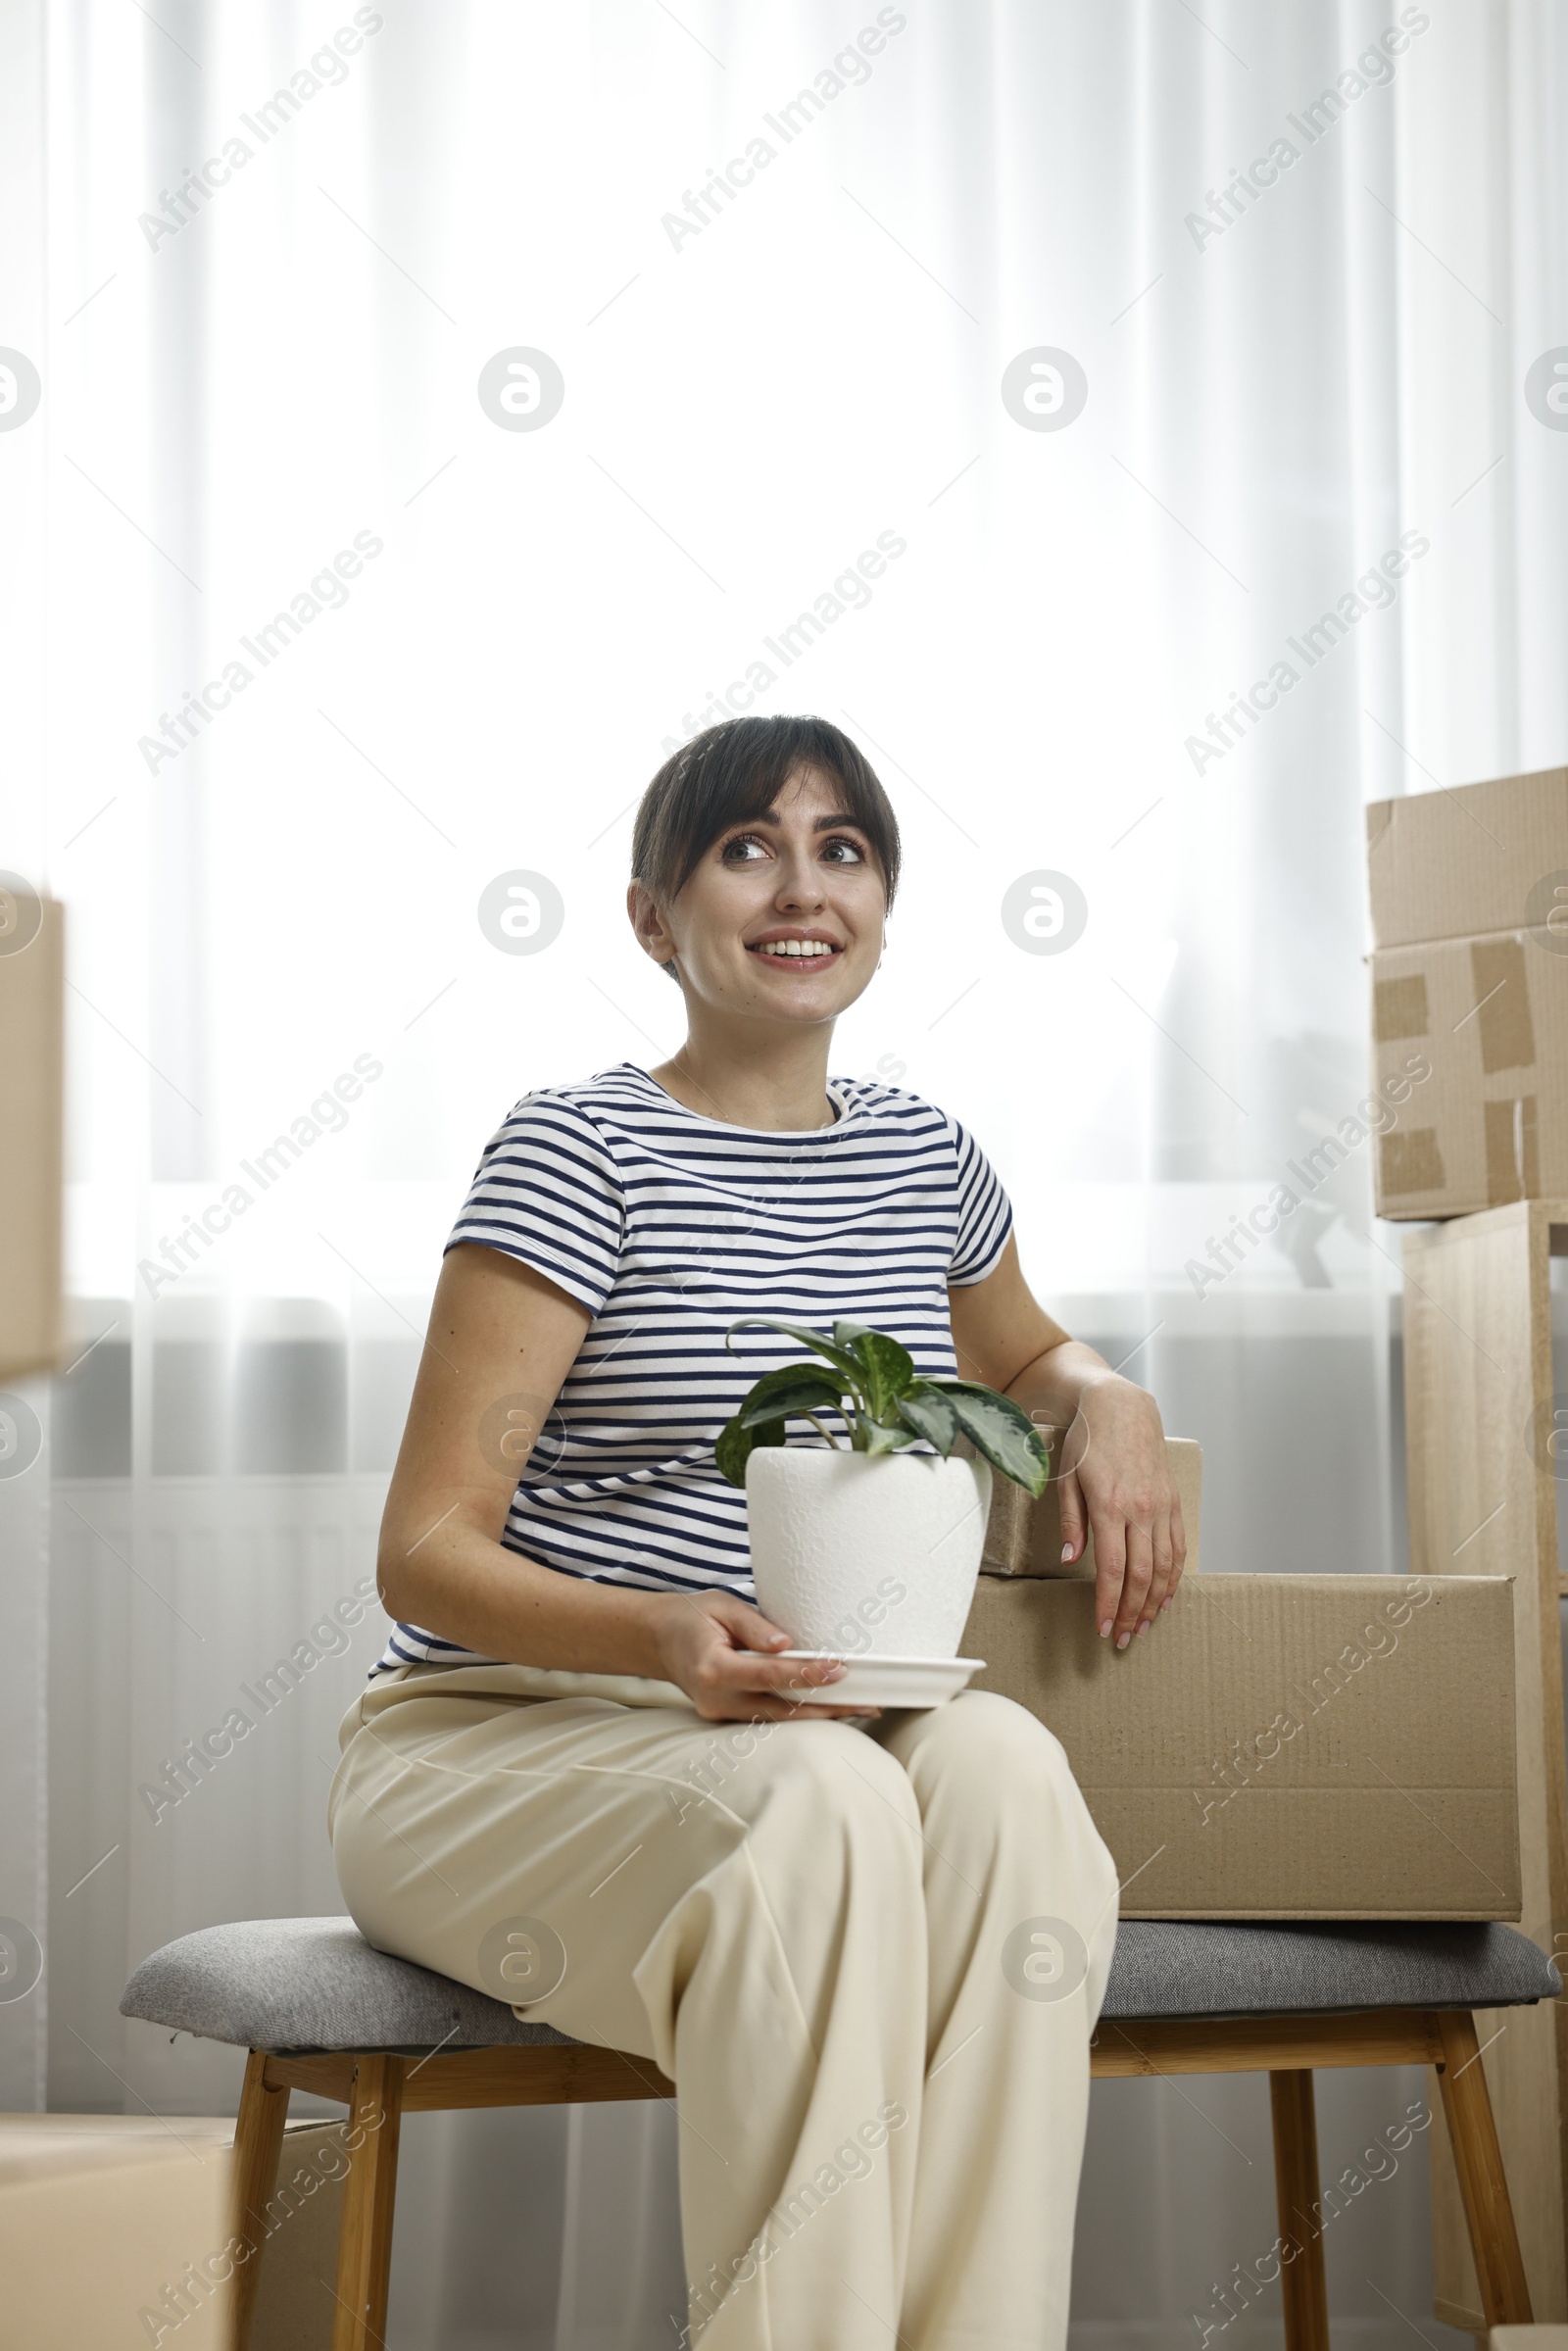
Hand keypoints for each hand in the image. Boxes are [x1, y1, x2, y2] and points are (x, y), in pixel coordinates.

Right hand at [650, 1591, 880, 1723]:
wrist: (658, 1639)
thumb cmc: (692, 1617)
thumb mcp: (722, 1606)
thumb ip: (755, 1625)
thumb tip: (788, 1644)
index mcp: (713, 1668)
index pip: (769, 1674)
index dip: (806, 1674)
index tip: (840, 1670)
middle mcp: (716, 1698)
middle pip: (781, 1709)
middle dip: (826, 1707)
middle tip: (867, 1703)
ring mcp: (719, 1713)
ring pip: (778, 1719)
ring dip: (819, 1715)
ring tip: (859, 1709)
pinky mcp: (725, 1717)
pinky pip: (767, 1718)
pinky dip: (799, 1714)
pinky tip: (828, 1709)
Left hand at [1056, 1375, 1185, 1646]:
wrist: (1122, 1406)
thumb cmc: (1087, 1440)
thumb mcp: (1067, 1479)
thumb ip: (1071, 1522)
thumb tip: (1070, 1560)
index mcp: (1109, 1507)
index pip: (1112, 1571)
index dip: (1109, 1605)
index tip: (1104, 1629)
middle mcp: (1140, 1510)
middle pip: (1141, 1576)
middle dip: (1132, 1613)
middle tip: (1124, 1638)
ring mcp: (1161, 1507)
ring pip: (1164, 1567)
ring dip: (1155, 1601)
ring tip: (1145, 1625)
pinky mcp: (1173, 1501)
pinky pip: (1178, 1547)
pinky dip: (1174, 1576)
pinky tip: (1165, 1594)